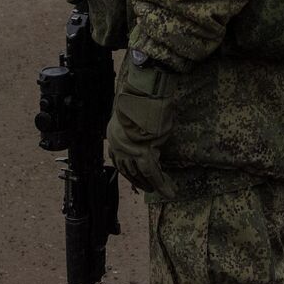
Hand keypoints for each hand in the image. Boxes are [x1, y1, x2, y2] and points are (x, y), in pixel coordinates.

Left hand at [106, 55, 175, 196]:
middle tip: (150, 188)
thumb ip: (138, 131)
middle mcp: (119, 146)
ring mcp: (130, 151)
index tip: (138, 179)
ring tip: (163, 190)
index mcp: (114, 136)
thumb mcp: (137, 117)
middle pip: (128, 170)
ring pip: (141, 174)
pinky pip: (153, 173)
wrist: (144, 93)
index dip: (130, 172)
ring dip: (152, 184)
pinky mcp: (144, 152)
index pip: (120, 161)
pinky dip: (161, 183)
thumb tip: (147, 137)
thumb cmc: (143, 99)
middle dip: (140, 181)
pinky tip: (169, 191)